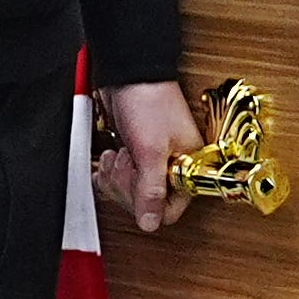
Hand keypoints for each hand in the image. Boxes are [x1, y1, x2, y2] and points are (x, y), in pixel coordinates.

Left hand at [93, 80, 206, 233]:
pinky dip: (108, 172)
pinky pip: (119, 179)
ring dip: (116, 177)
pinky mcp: (135, 154)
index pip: (171, 208)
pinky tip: (110, 158)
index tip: (138, 184)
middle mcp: (173, 167)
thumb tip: (152, 224)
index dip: (149, 203)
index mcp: (189, 166)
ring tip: (119, 155)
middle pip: (147, 203)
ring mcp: (153, 161)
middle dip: (127, 186)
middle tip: (127, 164)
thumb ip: (151, 191)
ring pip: (130, 192)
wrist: (128, 74)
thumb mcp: (151, 151)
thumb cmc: (149, 101)